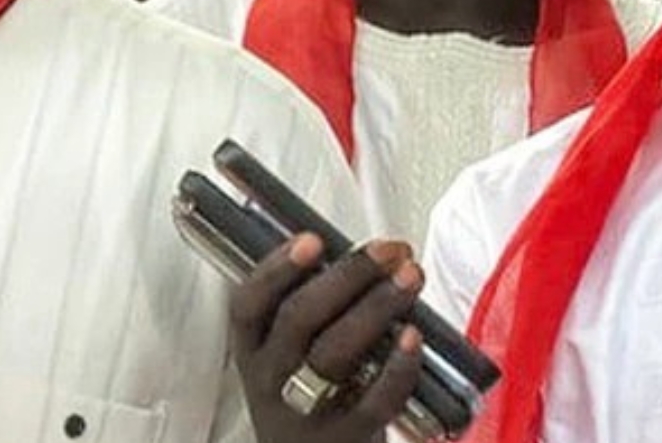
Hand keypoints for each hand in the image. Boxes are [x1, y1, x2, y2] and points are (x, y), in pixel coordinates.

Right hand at [231, 234, 425, 442]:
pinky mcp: (348, 435)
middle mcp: (271, 377)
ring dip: (377, 307)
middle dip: (347, 275)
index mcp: (251, 348)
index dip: (277, 269)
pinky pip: (375, 399)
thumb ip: (307, 306)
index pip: (248, 304)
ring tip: (410, 276)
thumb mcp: (283, 353)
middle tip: (386, 250)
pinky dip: (398, 365)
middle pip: (299, 319)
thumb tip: (360, 254)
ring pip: (336, 351)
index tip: (312, 239)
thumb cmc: (305, 392)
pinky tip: (414, 334)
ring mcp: (307, 408)